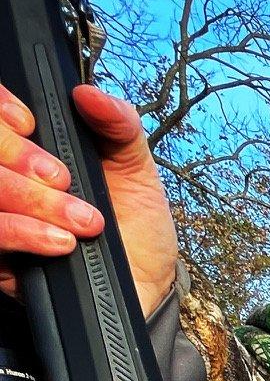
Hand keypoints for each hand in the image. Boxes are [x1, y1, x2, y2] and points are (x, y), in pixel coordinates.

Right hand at [0, 82, 178, 313]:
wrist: (144, 287)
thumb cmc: (136, 226)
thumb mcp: (136, 168)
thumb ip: (119, 125)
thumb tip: (89, 94)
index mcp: (32, 148)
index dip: (2, 109)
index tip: (29, 123)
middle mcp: (11, 177)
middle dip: (18, 156)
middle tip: (62, 178)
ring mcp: (4, 215)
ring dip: (30, 199)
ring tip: (80, 220)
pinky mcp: (2, 258)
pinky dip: (22, 232)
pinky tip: (60, 241)